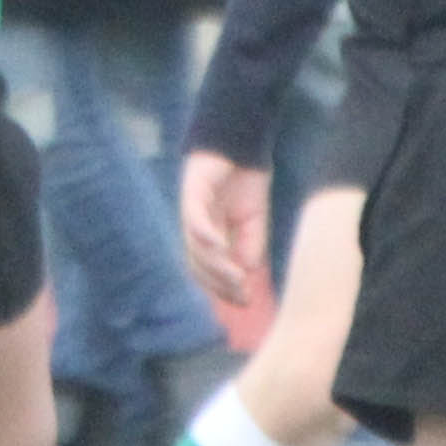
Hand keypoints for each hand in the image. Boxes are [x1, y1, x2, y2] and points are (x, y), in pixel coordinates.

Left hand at [178, 148, 270, 307]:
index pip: (208, 271)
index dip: (225, 288)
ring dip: (216, 266)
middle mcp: (196, 228)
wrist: (242, 144)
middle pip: (199, 266)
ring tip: (237, 278)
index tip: (246, 301)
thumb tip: (244, 272)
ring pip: (196, 247)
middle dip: (220, 284)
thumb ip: (249, 246)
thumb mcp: (253, 222)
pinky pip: (194, 218)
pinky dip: (205, 234)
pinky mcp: (192, 192)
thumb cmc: (246, 181)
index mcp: (208, 236)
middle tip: (242, 295)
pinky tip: (219, 245)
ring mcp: (192, 211)